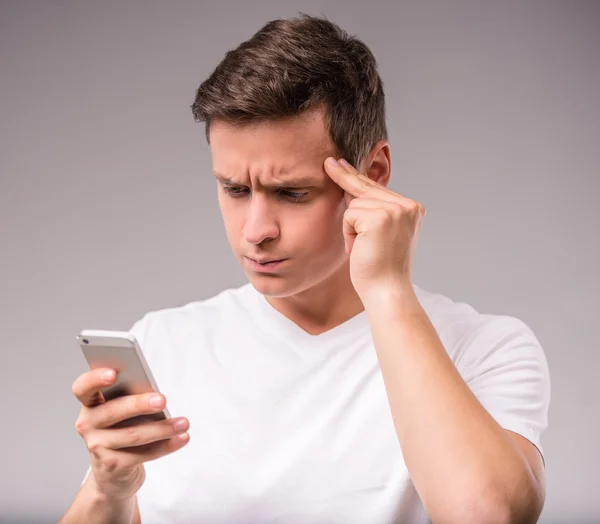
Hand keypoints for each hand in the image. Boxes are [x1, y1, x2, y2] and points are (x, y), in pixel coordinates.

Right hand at [71, 368, 189, 500]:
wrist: (113, 472)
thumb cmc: (122, 428)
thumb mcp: (123, 410)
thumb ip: (131, 397)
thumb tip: (154, 391)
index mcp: (90, 403)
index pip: (83, 388)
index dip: (95, 379)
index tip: (114, 373)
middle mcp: (87, 424)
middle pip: (113, 411)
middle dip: (139, 404)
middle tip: (163, 400)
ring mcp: (97, 447)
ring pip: (133, 435)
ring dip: (162, 428)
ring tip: (184, 422)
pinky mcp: (112, 466)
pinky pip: (143, 454)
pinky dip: (166, 445)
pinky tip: (182, 438)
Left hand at [324, 157, 425, 300]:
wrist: (386, 291)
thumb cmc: (380, 268)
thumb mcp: (379, 234)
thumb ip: (372, 211)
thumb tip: (349, 187)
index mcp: (412, 209)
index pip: (378, 189)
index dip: (356, 177)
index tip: (340, 163)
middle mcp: (408, 206)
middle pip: (366, 188)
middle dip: (345, 179)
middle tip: (328, 161)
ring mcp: (396, 210)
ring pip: (355, 205)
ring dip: (351, 229)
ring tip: (363, 249)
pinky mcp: (380, 217)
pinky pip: (350, 215)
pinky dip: (348, 233)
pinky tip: (360, 249)